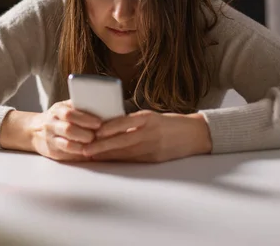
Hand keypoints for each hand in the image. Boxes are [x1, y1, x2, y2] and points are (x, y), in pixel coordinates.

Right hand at [30, 100, 101, 161]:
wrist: (35, 130)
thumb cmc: (57, 117)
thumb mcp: (65, 107)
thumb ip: (79, 106)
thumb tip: (102, 108)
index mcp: (57, 110)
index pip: (70, 114)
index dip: (85, 119)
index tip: (98, 123)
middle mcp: (51, 124)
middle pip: (68, 130)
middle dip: (85, 134)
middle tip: (96, 136)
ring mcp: (50, 139)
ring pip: (67, 145)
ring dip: (83, 147)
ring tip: (93, 146)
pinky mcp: (52, 152)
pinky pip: (67, 155)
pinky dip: (79, 155)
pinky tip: (88, 153)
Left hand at [83, 110, 211, 162]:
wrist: (193, 134)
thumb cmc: (168, 123)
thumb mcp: (151, 117)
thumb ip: (132, 121)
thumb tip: (106, 126)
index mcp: (148, 118)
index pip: (124, 122)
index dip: (108, 129)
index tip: (94, 132)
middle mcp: (150, 132)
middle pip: (122, 140)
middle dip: (102, 146)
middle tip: (85, 149)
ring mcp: (153, 147)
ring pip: (125, 153)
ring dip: (107, 155)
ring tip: (92, 156)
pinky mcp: (155, 159)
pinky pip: (133, 160)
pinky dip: (119, 161)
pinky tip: (108, 161)